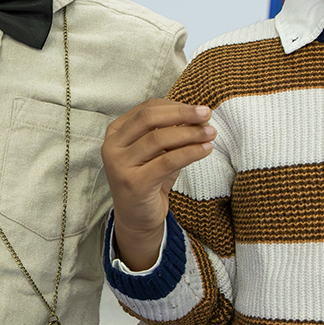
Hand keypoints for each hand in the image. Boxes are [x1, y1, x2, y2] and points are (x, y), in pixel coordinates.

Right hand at [102, 98, 213, 270]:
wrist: (137, 218)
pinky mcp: (134, 183)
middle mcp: (112, 146)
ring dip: (190, 133)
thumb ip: (169, 132)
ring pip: (159, 138)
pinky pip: (167, 161)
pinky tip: (206, 149)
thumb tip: (199, 115)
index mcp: (115, 132)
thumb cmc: (149, 180)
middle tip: (207, 114)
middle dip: (182, 114)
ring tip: (211, 133)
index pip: (146, 108)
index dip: (175, 106)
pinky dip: (189, 152)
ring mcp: (120, 165)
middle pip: (149, 118)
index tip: (199, 109)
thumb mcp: (156, 152)